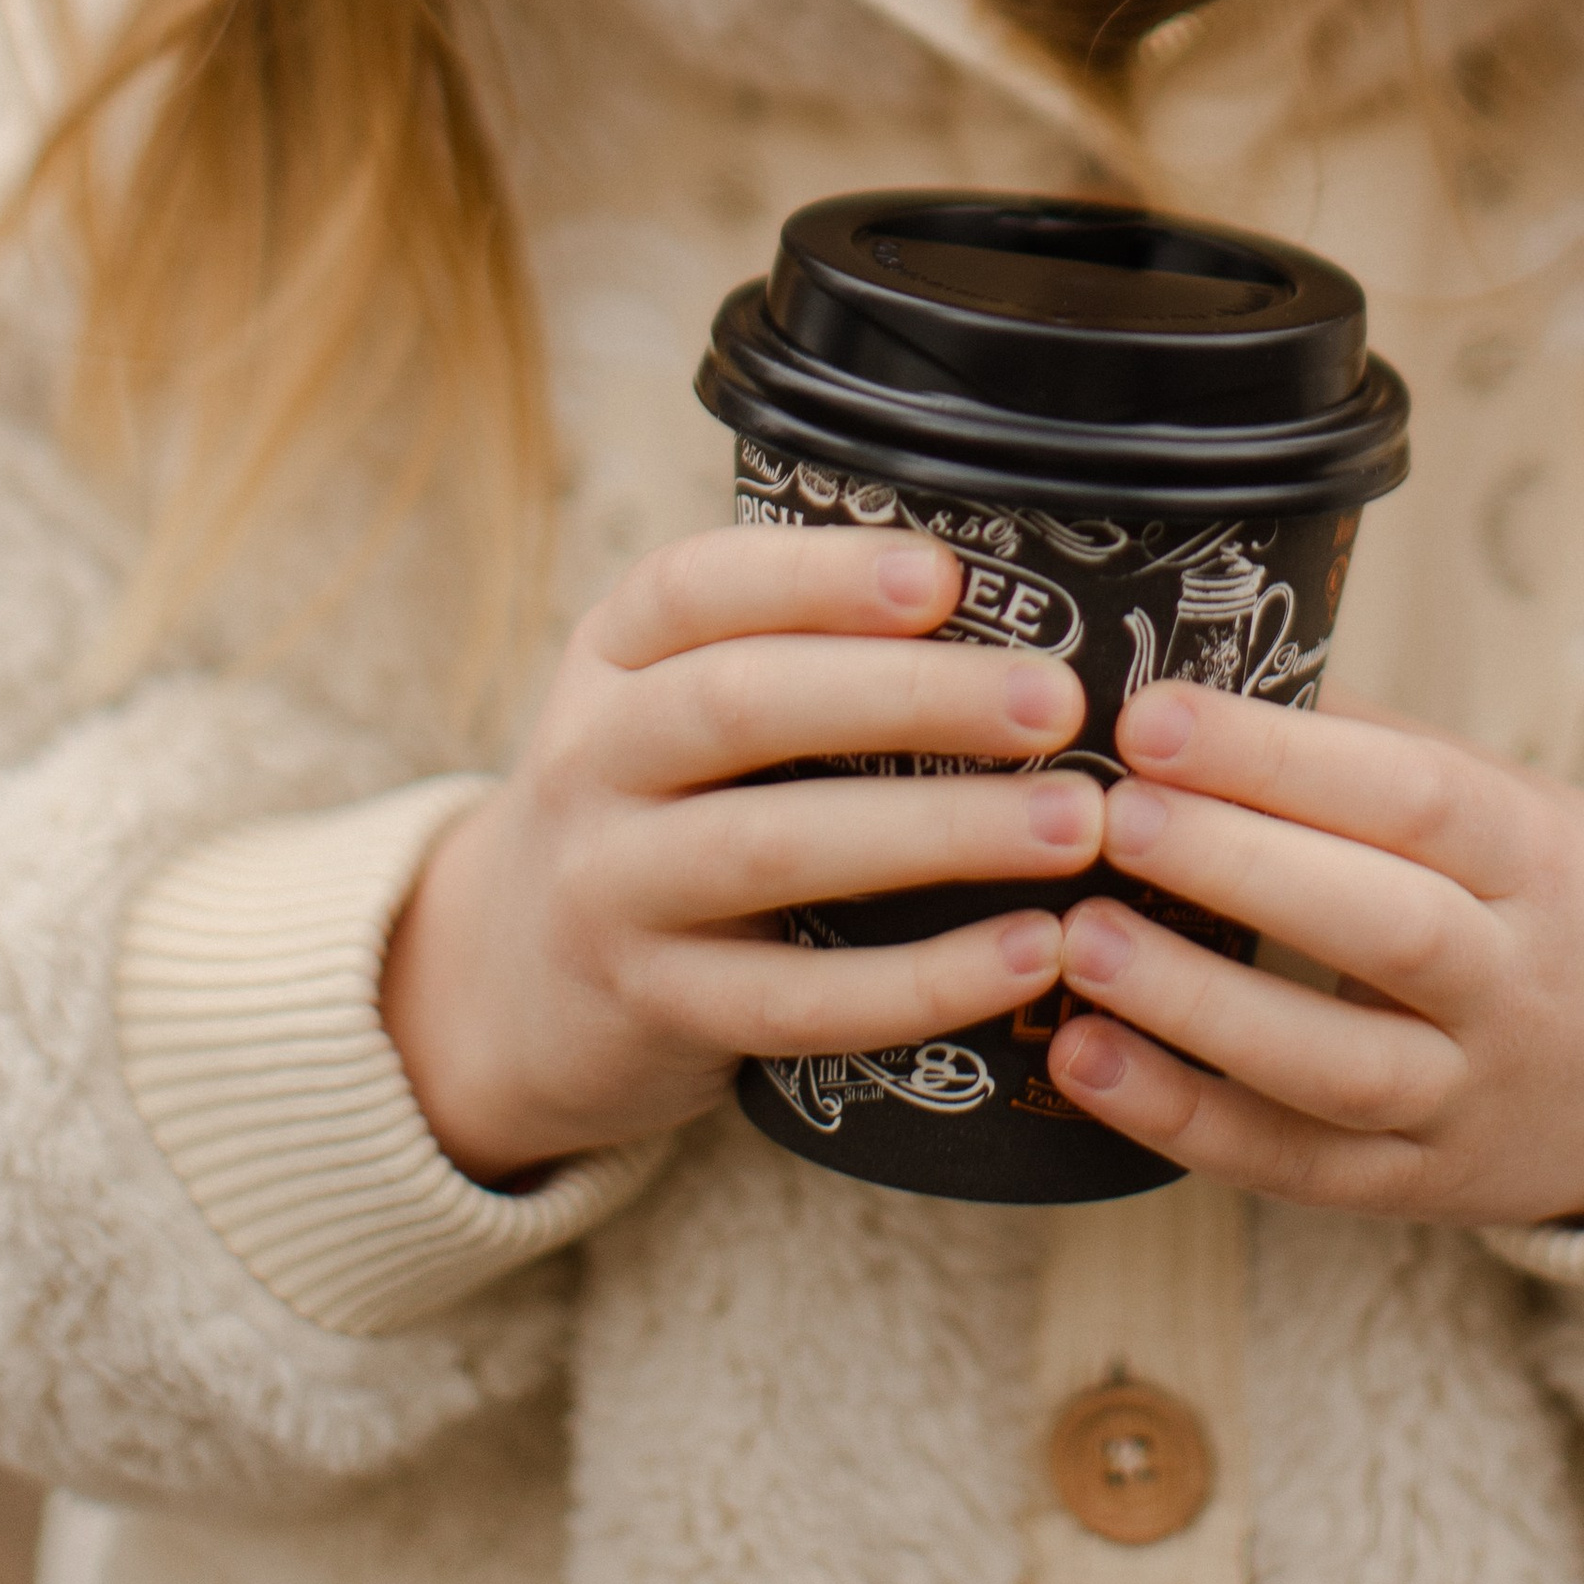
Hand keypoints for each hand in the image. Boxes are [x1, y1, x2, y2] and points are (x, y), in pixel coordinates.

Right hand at [380, 527, 1097, 1182]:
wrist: (510, 982)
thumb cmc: (660, 802)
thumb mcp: (673, 699)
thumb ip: (795, 647)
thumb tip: (1020, 589)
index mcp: (614, 653)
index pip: (696, 586)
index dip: (820, 574)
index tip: (945, 577)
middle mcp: (595, 757)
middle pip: (741, 704)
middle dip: (910, 695)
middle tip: (1055, 703)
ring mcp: (611, 888)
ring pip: (771, 849)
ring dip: (937, 832)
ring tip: (1072, 825)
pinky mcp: (654, 1009)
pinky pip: (796, 1001)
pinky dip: (923, 980)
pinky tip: (1031, 952)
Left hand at [1047, 684, 1583, 1228]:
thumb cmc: (1544, 890)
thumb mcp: (1500, 796)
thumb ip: (1364, 746)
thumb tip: (1198, 669)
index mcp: (1534, 857)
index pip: (1414, 798)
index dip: (1283, 759)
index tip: (1156, 716)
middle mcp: (1513, 984)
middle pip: (1385, 928)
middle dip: (1239, 867)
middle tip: (1111, 815)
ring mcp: (1470, 1099)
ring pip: (1335, 1067)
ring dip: (1197, 1007)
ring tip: (1079, 941)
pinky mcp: (1419, 1187)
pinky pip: (1298, 1168)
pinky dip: (1185, 1121)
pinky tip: (1084, 1060)